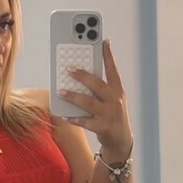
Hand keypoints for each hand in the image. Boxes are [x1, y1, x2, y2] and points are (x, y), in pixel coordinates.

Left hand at [60, 39, 132, 155]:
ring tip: (61, 91)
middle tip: (69, 68)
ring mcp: (109, 114)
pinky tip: (66, 115)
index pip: (113, 69)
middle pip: (98, 84)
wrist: (121, 141)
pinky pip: (86, 122)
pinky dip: (75, 119)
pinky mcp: (103, 128)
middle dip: (83, 75)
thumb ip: (100, 88)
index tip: (103, 40)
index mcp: (118, 91)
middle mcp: (115, 101)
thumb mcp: (112, 100)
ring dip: (74, 96)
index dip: (108, 55)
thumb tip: (80, 75)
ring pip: (89, 102)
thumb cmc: (113, 115)